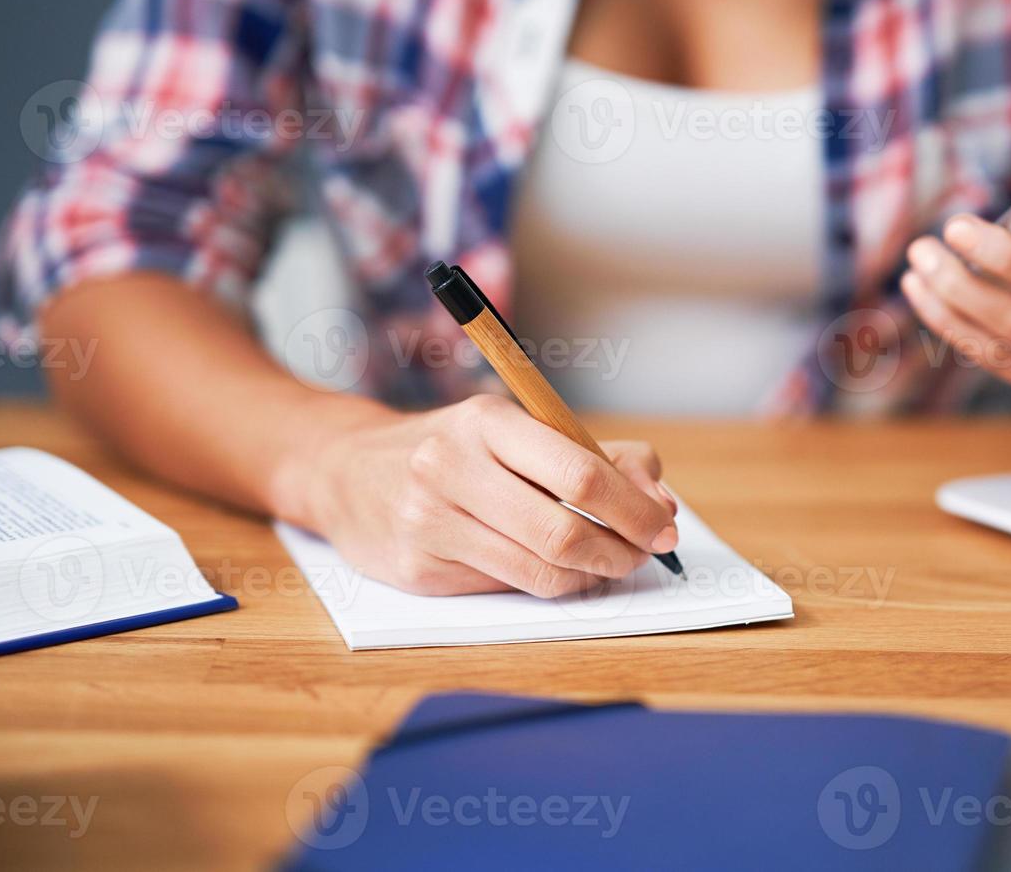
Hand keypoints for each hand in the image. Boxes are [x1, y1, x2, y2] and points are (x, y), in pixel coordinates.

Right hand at [289, 394, 679, 596]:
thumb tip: (659, 498)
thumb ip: (593, 454)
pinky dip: (548, 584)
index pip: (579, 473)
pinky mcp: (418, 569)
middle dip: (621, 550)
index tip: (664, 525)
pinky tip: (558, 570)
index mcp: (487, 421)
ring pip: (540, 571)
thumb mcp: (515, 427)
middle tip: (644, 553)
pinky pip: (506, 587)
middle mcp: (452, 468)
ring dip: (591, 575)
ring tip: (608, 563)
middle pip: (564, 532)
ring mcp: (430, 522)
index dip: (635, 508)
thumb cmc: (452, 447)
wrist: (347, 470)